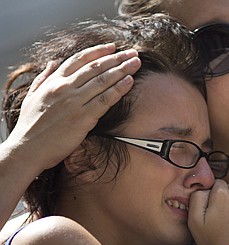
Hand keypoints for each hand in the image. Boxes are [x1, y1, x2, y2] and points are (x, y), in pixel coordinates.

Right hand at [5, 43, 140, 170]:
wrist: (27, 149)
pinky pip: (105, 100)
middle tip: (132, 53)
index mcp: (54, 81)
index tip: (112, 47)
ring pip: (103, 80)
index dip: (98, 51)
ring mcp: (75, 102)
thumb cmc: (30, 126)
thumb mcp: (32, 95)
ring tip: (136, 63)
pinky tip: (130, 81)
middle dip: (116, 58)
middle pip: (96, 67)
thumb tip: (53, 62)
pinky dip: (119, 89)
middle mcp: (65, 88)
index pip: (80, 59)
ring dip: (122, 70)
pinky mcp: (83, 118)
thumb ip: (43, 77)